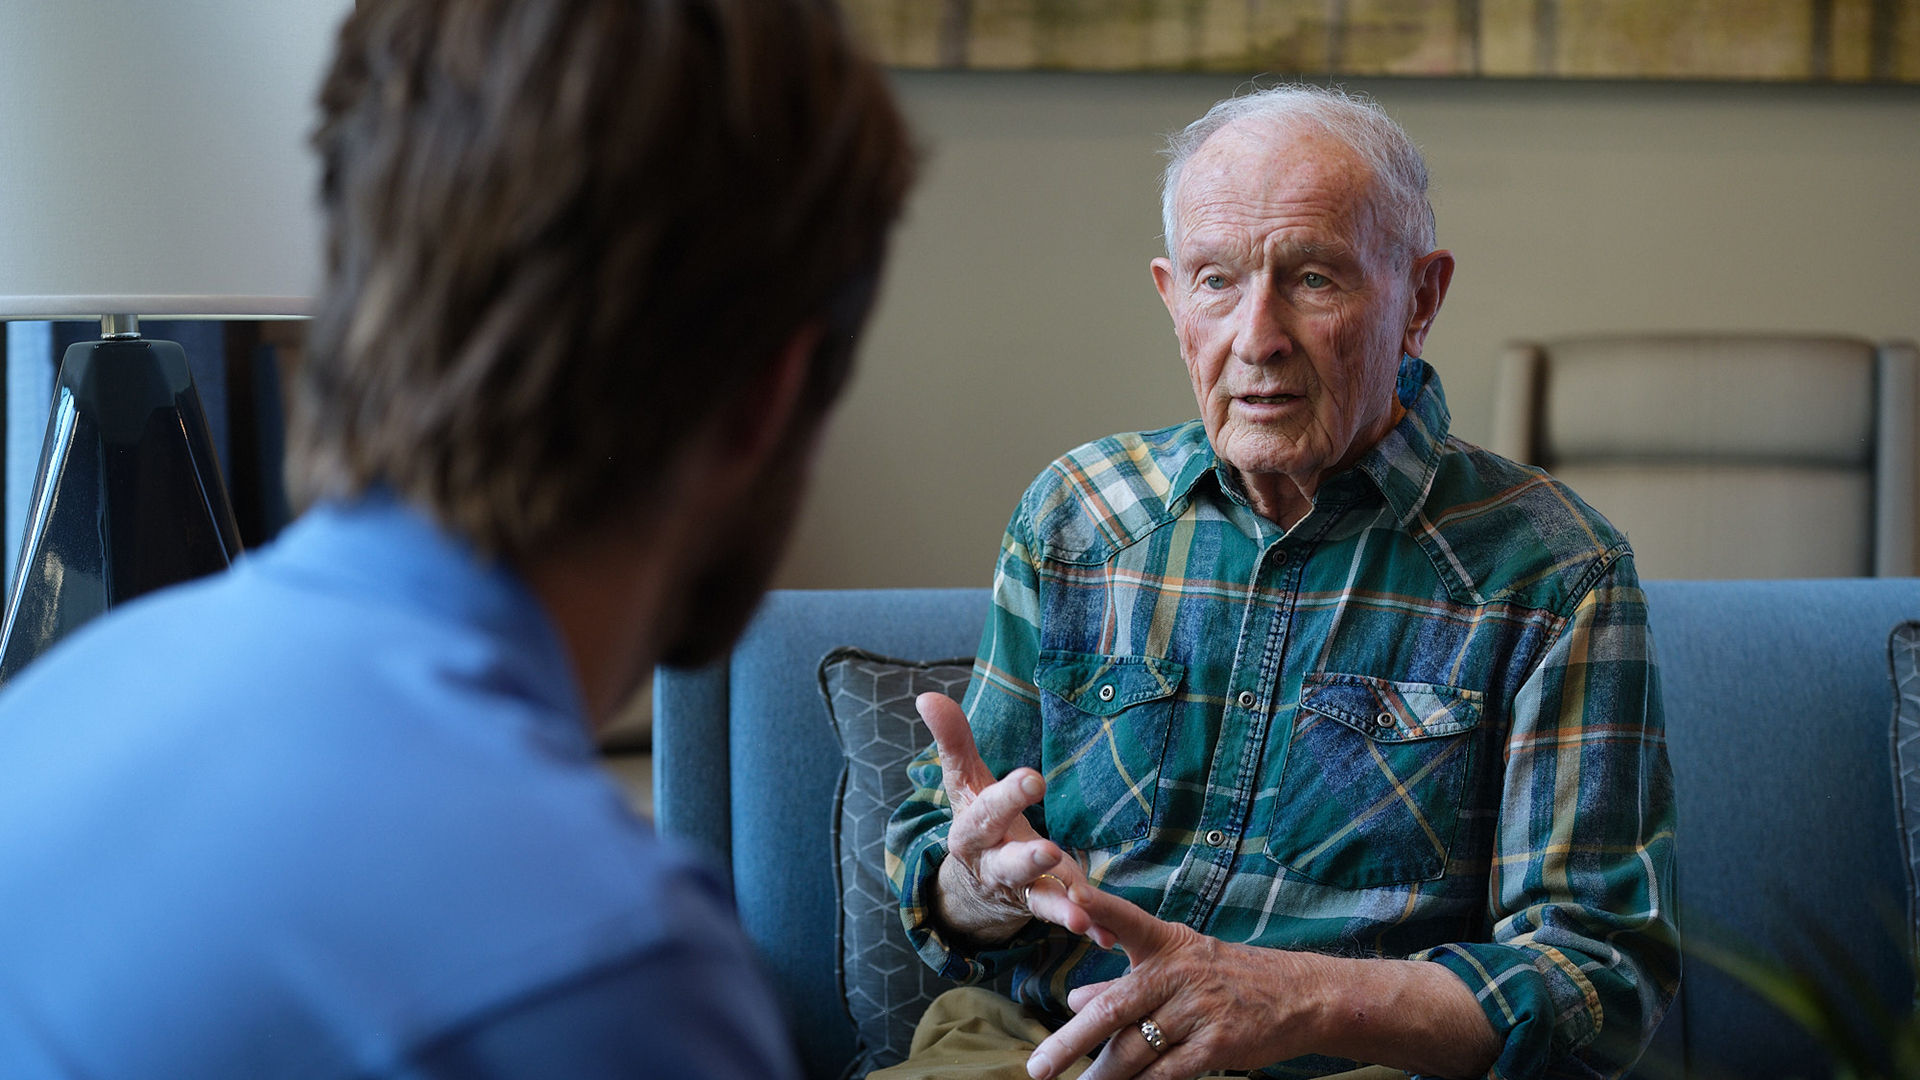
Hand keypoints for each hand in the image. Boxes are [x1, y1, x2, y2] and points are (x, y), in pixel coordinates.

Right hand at [918, 692, 1113, 947]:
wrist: (975, 883)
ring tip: (1080, 916)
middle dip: (1028, 859)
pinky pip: (1065, 915)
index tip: (1034, 778)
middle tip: (1050, 851)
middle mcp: (992, 864)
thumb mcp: (964, 781)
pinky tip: (1106, 934)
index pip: (987, 812)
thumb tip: (927, 695)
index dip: (1008, 796)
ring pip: (1038, 897)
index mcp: (972, 831)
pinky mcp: (1044, 905)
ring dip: (1059, 906)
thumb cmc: (976, 818)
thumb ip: (953, 740)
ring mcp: (1020, 890)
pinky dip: (1088, 924)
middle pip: (1009, 863)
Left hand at [1025, 881, 1323, 1079]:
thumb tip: (1075, 999)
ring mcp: (1199, 1010)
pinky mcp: (1218, 1044)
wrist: (1302, 995)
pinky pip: (1168, 1072)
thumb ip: (1125, 983)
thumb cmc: (1232, 977)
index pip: (1125, 918)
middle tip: (1039, 1067)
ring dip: (1103, 1075)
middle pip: (1115, 1008)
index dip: (1098, 906)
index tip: (1070, 898)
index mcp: (1166, 944)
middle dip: (1071, 1041)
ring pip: (1137, 1048)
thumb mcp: (1181, 965)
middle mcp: (1179, 973)